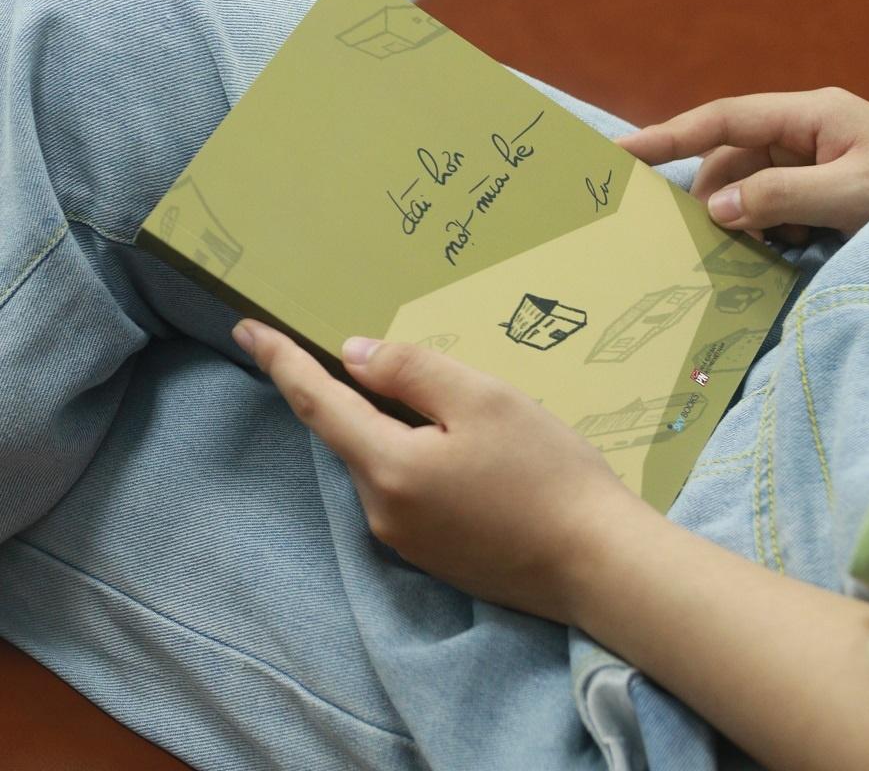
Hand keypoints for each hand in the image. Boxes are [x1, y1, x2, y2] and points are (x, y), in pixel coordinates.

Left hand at [231, 319, 631, 623]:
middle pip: (351, 434)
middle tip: (377, 353)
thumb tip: (354, 355)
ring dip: (390, 425)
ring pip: (380, 462)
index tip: (247, 329)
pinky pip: (403, 490)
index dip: (280, 361)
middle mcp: (382, 511)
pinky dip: (409, 455)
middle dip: (351, 391)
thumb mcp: (484, 399)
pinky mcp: (432, 555)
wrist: (598, 563)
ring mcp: (405, 541)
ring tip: (441, 402)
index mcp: (388, 467)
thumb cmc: (546, 472)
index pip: (317, 403)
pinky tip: (456, 447)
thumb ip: (412, 371)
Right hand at [617, 88, 868, 242]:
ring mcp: (811, 160)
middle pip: (731, 159)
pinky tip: (788, 247)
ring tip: (760, 249)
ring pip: (747, 187)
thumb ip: (778, 197)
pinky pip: (770, 205)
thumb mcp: (849, 195)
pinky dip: (766, 228)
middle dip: (716, 197)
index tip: (622, 152)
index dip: (668, 134)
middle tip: (702, 238)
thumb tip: (716, 208)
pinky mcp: (817, 188)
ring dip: (744, 219)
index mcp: (811, 115)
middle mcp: (804, 132)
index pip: (723, 119)